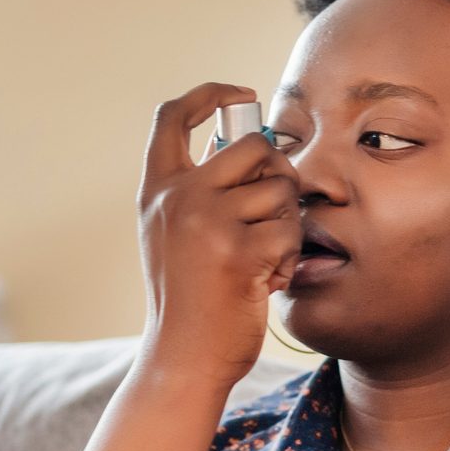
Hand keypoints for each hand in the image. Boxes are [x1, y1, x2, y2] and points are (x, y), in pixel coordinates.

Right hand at [135, 81, 303, 388]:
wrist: (183, 356)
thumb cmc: (189, 299)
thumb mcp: (173, 235)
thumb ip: (197, 190)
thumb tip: (243, 143)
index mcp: (158, 190)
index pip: (172, 116)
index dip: (209, 94)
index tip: (241, 96)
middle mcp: (178, 197)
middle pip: (253, 144)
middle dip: (277, 173)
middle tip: (273, 211)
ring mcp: (208, 221)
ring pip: (282, 189)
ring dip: (287, 223)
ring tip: (264, 257)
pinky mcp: (240, 250)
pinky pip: (291, 230)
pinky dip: (288, 258)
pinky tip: (267, 281)